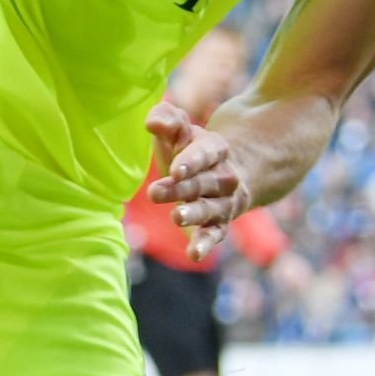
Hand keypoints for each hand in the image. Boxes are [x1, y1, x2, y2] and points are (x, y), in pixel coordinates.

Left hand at [144, 100, 250, 253]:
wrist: (222, 173)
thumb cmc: (188, 151)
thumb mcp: (179, 132)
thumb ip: (167, 120)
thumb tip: (151, 121)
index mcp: (214, 149)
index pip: (205, 153)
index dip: (191, 161)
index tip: (175, 169)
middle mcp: (223, 177)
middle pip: (203, 183)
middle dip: (181, 188)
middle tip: (154, 192)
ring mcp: (223, 202)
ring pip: (210, 209)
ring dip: (193, 214)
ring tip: (176, 217)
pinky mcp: (219, 224)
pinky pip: (215, 234)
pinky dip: (205, 244)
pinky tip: (194, 255)